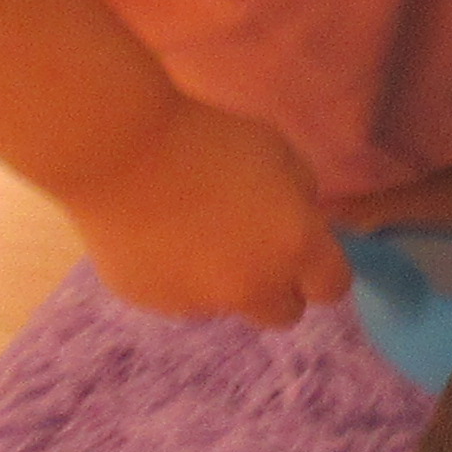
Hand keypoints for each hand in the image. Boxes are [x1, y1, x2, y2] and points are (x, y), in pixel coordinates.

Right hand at [62, 94, 350, 326]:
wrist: (119, 150)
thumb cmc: (206, 138)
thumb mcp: (279, 152)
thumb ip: (301, 197)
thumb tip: (302, 220)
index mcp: (295, 248)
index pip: (332, 287)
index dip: (321, 270)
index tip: (305, 252)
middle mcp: (254, 287)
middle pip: (283, 314)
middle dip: (277, 287)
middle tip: (254, 249)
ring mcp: (201, 302)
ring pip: (226, 304)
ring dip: (222, 280)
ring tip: (192, 228)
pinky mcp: (154, 303)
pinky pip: (178, 297)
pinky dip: (176, 275)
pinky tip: (156, 233)